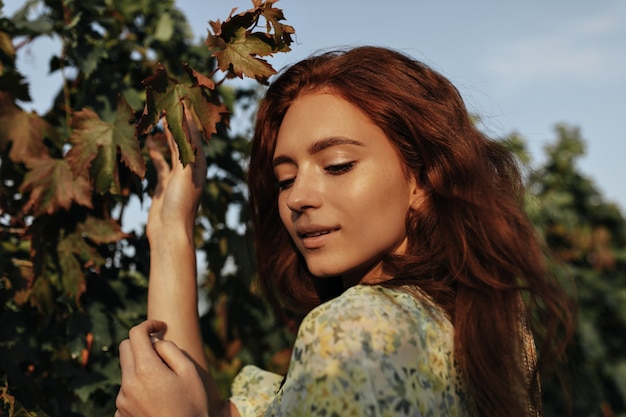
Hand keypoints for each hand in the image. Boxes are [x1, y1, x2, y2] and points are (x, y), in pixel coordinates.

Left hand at [115, 320, 208, 416]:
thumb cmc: (192, 405)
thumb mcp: (189, 371)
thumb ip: (170, 349)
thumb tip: (156, 342)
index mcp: (145, 370)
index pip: (136, 334)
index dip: (149, 324)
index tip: (160, 326)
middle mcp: (128, 384)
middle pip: (125, 349)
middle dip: (141, 343)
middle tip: (160, 349)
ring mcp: (122, 401)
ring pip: (127, 371)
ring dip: (141, 367)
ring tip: (163, 382)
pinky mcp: (121, 414)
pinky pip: (127, 391)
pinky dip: (138, 387)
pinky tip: (156, 398)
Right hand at [146, 104, 206, 240]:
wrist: (170, 232)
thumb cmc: (180, 203)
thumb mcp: (185, 171)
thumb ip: (184, 146)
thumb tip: (185, 119)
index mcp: (199, 163)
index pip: (193, 132)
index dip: (186, 114)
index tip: (179, 94)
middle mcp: (191, 167)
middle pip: (182, 138)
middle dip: (174, 120)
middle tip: (163, 100)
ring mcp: (177, 176)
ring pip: (170, 148)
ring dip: (164, 134)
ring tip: (154, 117)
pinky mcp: (164, 184)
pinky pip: (161, 163)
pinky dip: (155, 152)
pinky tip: (148, 142)